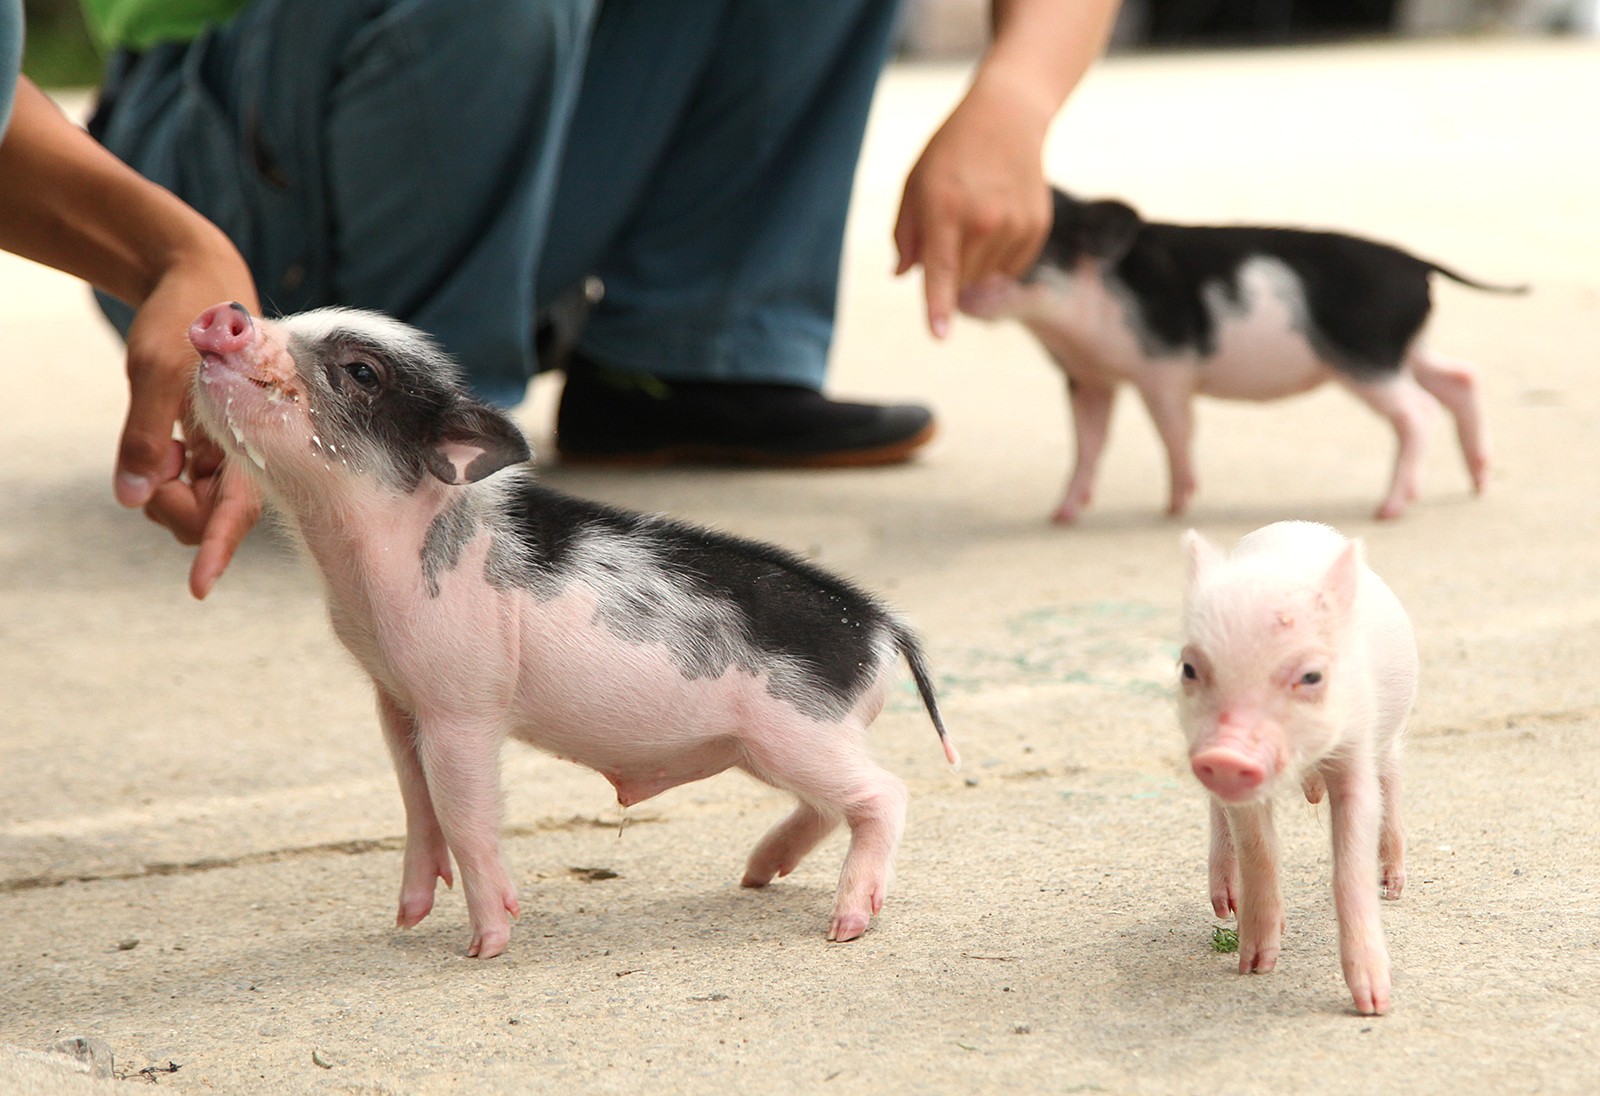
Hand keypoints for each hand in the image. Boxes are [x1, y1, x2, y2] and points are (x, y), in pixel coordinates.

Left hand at [116, 253, 261, 598]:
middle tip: (149, 463)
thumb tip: (132, 496)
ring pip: (196, 508)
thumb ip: (144, 436)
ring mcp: (232, 455)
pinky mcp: (215, 450)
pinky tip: (164, 444)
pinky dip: (164, 475)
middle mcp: (249, 453)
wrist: (199, 280)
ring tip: (158, 444)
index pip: (233, 509)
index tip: (198, 588)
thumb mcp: (154, 369)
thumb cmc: (186, 317)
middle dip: (171, 505)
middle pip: (210, 518)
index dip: (215, 550)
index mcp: (252, 434)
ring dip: (165, 491)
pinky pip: (188, 487)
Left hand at [893, 73, 1053, 338]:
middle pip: (958, 280)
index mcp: (945, 210)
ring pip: (984, 277)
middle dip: (946, 270)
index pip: (940, 269)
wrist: (1006, 119)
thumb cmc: (950, 154)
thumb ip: (906, 235)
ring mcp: (1014, 225)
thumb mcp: (915, 186)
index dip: (938, 305)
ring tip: (976, 218)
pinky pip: (1009, 268)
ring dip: (972, 263)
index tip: (939, 334)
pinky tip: (996, 224)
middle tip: (949, 230)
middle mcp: (984, 221)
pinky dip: (997, 258)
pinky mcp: (1036, 227)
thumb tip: (904, 275)